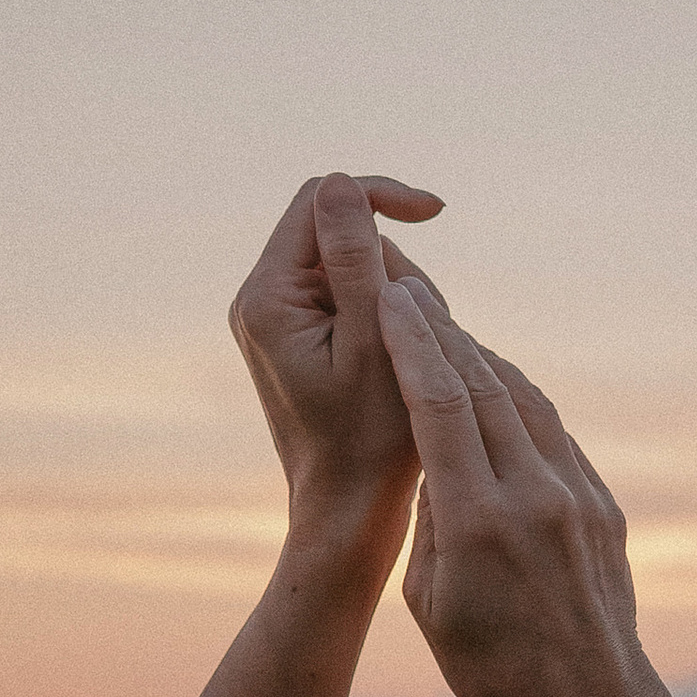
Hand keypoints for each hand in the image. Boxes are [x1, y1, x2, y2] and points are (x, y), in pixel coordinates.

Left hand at [230, 171, 445, 552]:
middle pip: (338, 232)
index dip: (380, 197)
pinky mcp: (296, 338)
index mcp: (267, 296)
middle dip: (392, 260)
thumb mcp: (375, 341)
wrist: (349, 512)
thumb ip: (357, 259)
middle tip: (426, 320)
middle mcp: (258, 301)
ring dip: (396, 291)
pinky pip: (349, 297)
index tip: (437, 212)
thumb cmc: (371, 439)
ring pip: (351, 264)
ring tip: (412, 354)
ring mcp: (275, 320)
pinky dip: (387, 314)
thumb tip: (340, 184)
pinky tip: (399, 363)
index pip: (322, 201)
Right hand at [375, 277, 660, 696]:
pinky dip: (516, 403)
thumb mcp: (430, 598)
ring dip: (480, 360)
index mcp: (479, 524)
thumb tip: (436, 452)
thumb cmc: (489, 667)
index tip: (390, 299)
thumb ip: (433, 516)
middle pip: (483, 386)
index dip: (412, 343)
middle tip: (408, 290)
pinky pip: (552, 434)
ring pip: (523, 401)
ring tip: (444, 330)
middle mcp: (534, 497)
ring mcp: (575, 497)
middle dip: (442, 333)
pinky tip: (493, 392)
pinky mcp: (601, 505)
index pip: (439, 405)